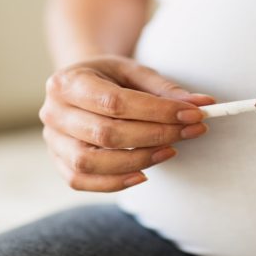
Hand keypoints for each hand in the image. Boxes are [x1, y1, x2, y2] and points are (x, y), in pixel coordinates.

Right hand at [39, 55, 214, 191]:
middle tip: (189, 131)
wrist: (79, 87)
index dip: (156, 112)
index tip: (193, 114)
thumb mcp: (134, 73)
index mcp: (67, 81)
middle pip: (106, 134)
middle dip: (154, 135)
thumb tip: (202, 105)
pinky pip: (82, 182)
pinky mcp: (59, 163)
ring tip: (170, 151)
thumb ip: (165, 89)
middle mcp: (53, 112)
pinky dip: (115, 183)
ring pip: (91, 162)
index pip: (114, 102)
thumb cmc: (109, 79)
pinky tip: (144, 174)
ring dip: (137, 160)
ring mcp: (52, 141)